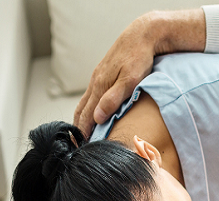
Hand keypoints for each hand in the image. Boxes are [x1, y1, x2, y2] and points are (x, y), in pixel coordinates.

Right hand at [73, 14, 157, 137]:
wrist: (142, 35)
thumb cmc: (139, 58)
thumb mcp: (130, 80)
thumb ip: (113, 99)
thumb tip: (97, 118)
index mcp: (100, 86)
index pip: (86, 116)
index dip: (83, 133)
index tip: (80, 148)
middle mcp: (96, 82)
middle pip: (81, 110)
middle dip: (78, 129)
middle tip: (76, 146)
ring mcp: (98, 78)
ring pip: (85, 103)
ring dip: (81, 119)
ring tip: (81, 135)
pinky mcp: (103, 75)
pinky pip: (91, 96)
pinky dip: (88, 109)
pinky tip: (92, 115)